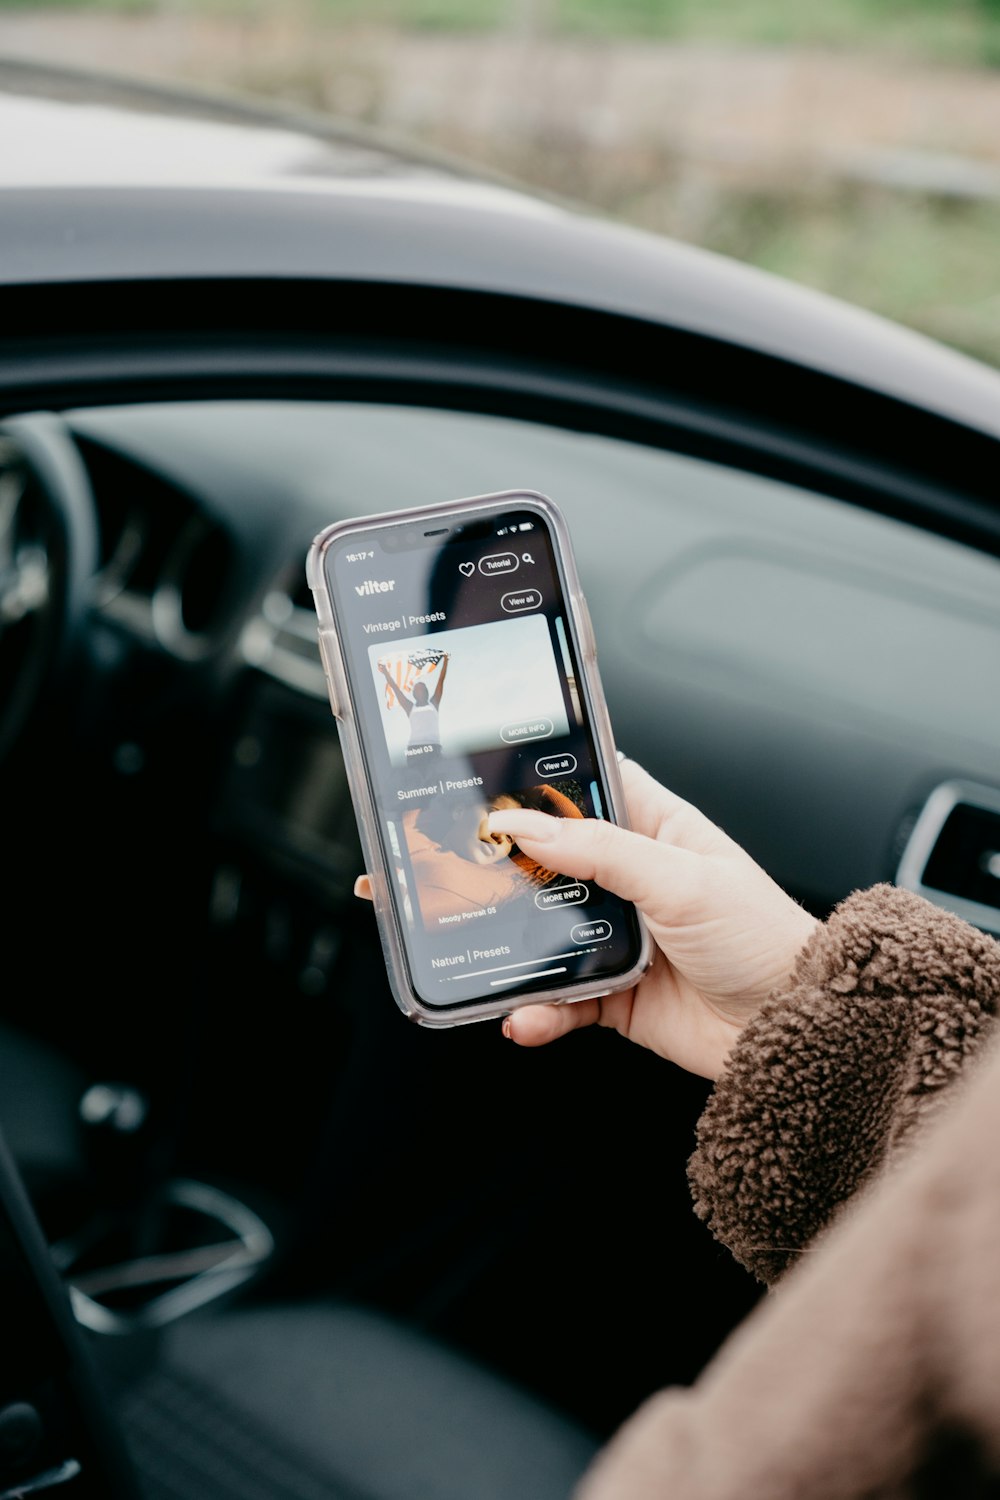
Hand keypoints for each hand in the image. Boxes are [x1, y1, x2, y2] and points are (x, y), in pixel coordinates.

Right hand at [483, 759, 817, 1078]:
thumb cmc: (762, 938)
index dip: (545, 785)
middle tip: (470, 869)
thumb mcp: (681, 880)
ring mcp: (622, 937)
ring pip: (548, 933)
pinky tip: (525, 1015)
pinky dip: (539, 1009)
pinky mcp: (615, 994)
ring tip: (486, 950)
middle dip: (514, 869)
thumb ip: (603, 851)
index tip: (493, 786)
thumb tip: (528, 827)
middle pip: (556, 862)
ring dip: (518, 946)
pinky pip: (561, 998)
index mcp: (658, 830)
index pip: (593, 788)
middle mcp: (634, 880)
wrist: (793, 1028)